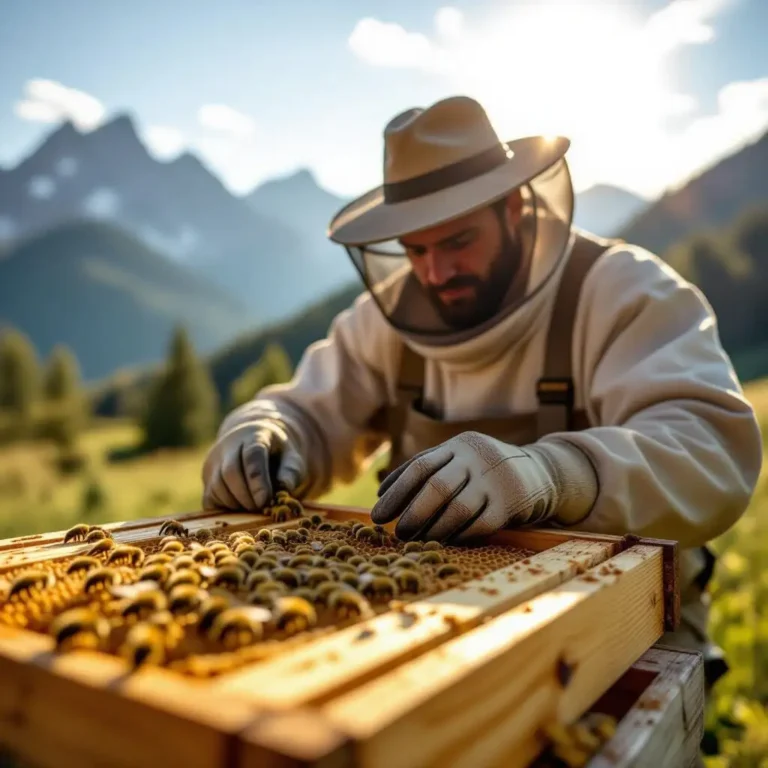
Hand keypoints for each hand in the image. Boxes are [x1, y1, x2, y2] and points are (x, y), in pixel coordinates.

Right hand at [201, 417, 307, 510]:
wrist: (256, 443)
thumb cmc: (278, 455)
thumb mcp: (292, 458)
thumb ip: (290, 473)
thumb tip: (283, 489)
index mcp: (254, 435)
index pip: (252, 455)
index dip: (257, 480)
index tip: (265, 501)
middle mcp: (229, 445)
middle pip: (230, 472)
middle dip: (247, 496)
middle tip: (262, 508)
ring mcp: (214, 461)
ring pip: (218, 486)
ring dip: (236, 504)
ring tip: (254, 506)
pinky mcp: (206, 477)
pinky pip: (210, 498)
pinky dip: (225, 508)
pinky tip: (241, 507)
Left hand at [371, 431, 597, 543]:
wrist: (540, 470)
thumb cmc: (483, 469)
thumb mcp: (457, 458)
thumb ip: (424, 469)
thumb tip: (382, 494)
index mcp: (457, 446)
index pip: (419, 466)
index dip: (395, 492)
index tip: (377, 515)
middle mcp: (475, 459)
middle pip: (436, 487)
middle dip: (412, 513)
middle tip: (398, 533)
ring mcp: (495, 480)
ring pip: (457, 508)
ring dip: (433, 529)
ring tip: (418, 540)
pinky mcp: (511, 502)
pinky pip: (479, 524)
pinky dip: (459, 535)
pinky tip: (446, 541)